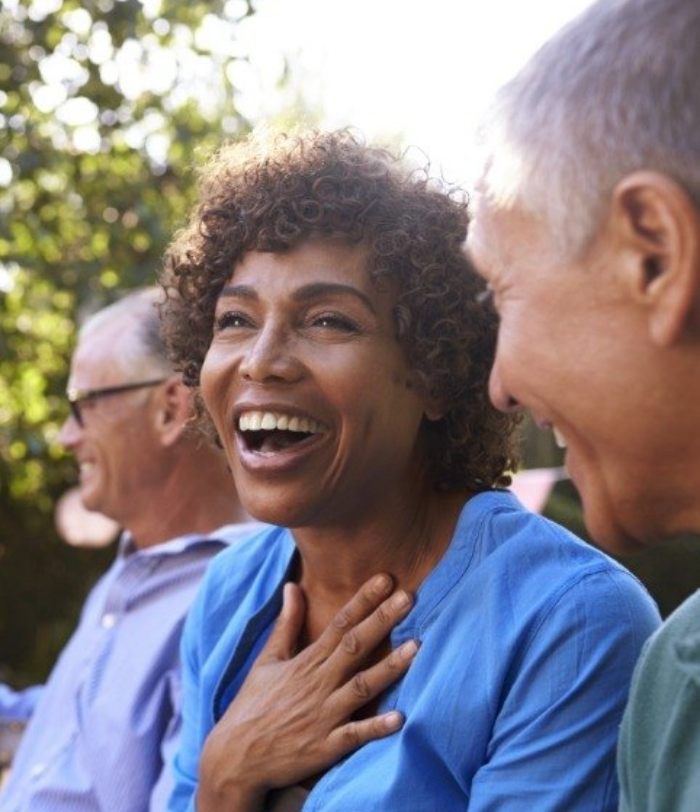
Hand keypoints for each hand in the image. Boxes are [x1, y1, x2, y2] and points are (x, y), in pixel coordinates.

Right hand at [196, 574, 417, 810]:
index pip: (340, 623)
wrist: (235, 758)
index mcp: (306, 661)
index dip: (364, 600)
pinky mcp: (326, 746)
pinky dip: (376, 727)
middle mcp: (318, 684)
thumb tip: (292, 586)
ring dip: (389, 667)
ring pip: (362, 686)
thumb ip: (287, 623)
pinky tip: (399, 718)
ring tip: (417, 648)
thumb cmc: (253, 705)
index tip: (387, 579)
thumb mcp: (267, 660)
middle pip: (355, 646)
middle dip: (382, 620)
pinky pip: (355, 735)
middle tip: (409, 596)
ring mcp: (324, 715)